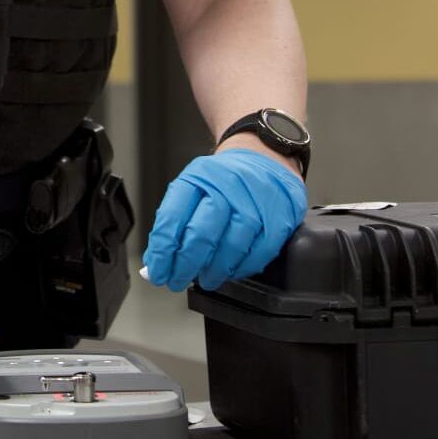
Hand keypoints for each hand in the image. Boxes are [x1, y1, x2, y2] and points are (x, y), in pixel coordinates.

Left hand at [142, 148, 307, 291]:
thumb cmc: (224, 179)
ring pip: (231, 245)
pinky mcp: (279, 216)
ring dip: (215, 270)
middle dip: (185, 265)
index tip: (157, 271)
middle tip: (177, 280)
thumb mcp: (195, 186)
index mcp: (198, 177)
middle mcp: (226, 185)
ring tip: (207, 278)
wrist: (264, 158)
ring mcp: (255, 201)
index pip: (172, 218)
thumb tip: (158, 262)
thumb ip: (176, 221)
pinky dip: (243, 267)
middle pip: (200, 234)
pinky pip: (259, 252)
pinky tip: (233, 270)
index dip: (161, 251)